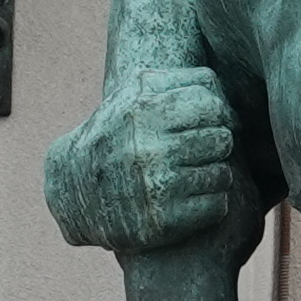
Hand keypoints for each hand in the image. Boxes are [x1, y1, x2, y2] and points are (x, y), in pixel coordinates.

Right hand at [43, 67, 242, 254]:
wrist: (75, 191)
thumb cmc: (117, 135)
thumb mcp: (134, 94)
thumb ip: (180, 80)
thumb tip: (224, 89)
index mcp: (142, 110)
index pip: (211, 104)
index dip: (219, 113)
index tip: (211, 122)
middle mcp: (148, 148)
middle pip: (221, 139)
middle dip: (217, 144)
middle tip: (200, 151)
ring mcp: (156, 186)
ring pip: (223, 174)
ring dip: (215, 175)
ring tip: (194, 174)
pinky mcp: (163, 220)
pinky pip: (216, 206)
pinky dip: (211, 203)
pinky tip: (191, 198)